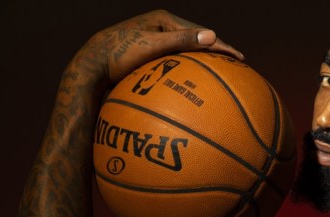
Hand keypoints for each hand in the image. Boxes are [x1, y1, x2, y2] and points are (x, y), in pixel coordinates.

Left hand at [69, 9, 243, 86]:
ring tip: (222, 74)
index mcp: (164, 19)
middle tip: (237, 65)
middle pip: (197, 40)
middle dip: (218, 52)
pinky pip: (176, 63)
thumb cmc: (118, 55)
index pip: (201, 32)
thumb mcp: (152, 46)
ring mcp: (155, 41)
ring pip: (187, 52)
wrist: (90, 66)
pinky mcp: (148, 56)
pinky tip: (195, 83)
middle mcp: (161, 27)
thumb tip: (212, 36)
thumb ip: (182, 41)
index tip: (240, 58)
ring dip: (205, 61)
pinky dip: (189, 70)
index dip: (222, 45)